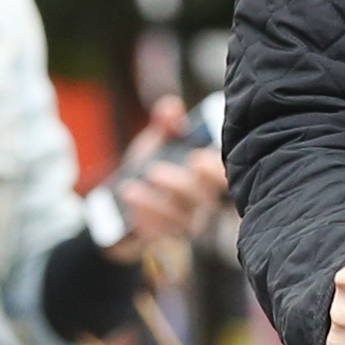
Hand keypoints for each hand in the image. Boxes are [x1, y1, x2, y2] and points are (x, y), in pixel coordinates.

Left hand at [112, 95, 224, 248]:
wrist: (122, 203)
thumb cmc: (147, 167)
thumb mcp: (155, 142)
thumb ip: (165, 123)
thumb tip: (171, 107)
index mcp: (205, 175)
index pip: (222, 176)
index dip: (214, 170)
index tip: (196, 158)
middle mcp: (202, 201)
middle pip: (201, 198)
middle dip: (181, 185)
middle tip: (155, 172)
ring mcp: (186, 222)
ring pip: (181, 218)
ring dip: (155, 203)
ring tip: (131, 189)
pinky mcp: (168, 237)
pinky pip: (161, 232)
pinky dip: (144, 217)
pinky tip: (130, 203)